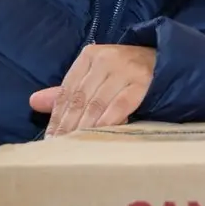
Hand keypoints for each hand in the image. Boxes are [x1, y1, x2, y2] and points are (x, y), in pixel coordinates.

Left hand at [29, 44, 155, 136]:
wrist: (169, 63)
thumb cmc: (129, 74)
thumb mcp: (97, 77)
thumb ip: (70, 91)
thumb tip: (35, 102)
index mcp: (89, 56)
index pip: (67, 90)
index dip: (57, 116)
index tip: (50, 139)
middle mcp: (105, 59)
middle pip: (80, 98)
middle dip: (67, 125)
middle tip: (59, 148)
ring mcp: (125, 69)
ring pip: (97, 103)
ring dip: (84, 127)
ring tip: (74, 147)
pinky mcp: (143, 81)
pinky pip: (120, 105)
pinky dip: (108, 121)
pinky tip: (98, 136)